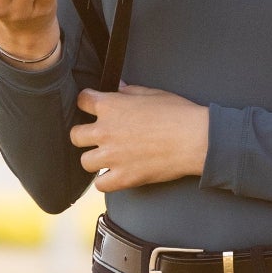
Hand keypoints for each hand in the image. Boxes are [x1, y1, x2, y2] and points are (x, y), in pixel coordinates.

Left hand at [72, 84, 209, 190]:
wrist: (196, 139)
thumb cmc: (178, 113)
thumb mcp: (153, 93)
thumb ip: (129, 91)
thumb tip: (118, 88)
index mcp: (111, 106)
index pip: (82, 100)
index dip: (88, 102)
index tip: (93, 106)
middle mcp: (105, 131)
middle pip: (76, 135)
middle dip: (85, 134)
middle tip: (99, 136)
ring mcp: (112, 156)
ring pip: (85, 161)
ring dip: (96, 158)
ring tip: (108, 157)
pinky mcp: (123, 177)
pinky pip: (100, 184)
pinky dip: (106, 180)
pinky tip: (115, 174)